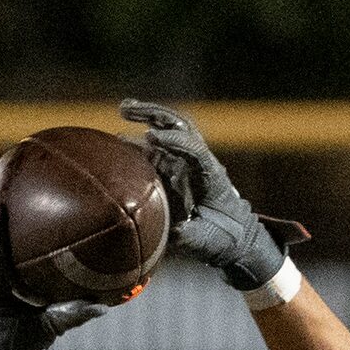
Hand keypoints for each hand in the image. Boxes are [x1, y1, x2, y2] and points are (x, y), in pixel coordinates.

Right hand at [120, 99, 297, 290]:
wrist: (232, 235)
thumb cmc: (222, 237)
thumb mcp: (208, 240)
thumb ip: (192, 235)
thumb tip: (175, 232)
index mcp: (210, 174)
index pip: (194, 149)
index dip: (174, 141)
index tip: (151, 137)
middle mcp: (197, 161)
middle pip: (178, 126)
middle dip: (154, 114)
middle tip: (127, 110)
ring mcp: (184, 162)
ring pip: (165, 129)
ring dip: (145, 116)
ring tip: (123, 109)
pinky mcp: (172, 167)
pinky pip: (154, 147)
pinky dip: (137, 137)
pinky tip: (118, 137)